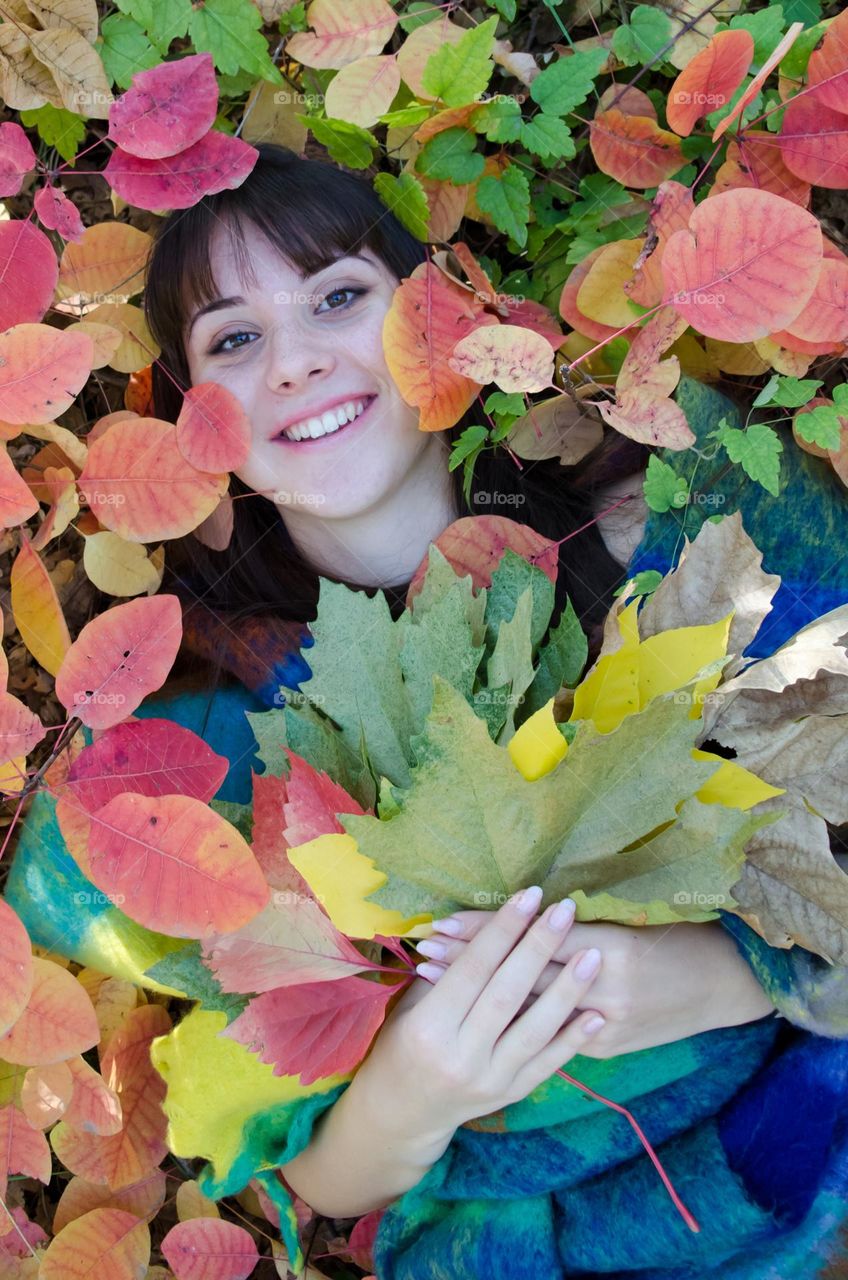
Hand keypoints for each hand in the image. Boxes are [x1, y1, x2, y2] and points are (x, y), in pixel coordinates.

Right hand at [361, 887, 604, 1139]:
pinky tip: (596, 1013)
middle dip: (538, 947)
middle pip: (507, 993)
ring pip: (534, 1029)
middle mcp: (460, 1056)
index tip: (528, 896)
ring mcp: (489, 1079)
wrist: (401, 1112)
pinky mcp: (510, 1095)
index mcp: (429, 1027)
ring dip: (567, 991)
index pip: (474, 969)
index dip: (502, 929)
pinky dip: (573, 1039)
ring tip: (592, 955)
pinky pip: (547, 1063)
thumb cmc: (400, 1044)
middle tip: (564, 910)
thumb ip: (444, 973)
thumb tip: (480, 925)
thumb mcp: (410, 1006)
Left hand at [415, 912, 776, 1058]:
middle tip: (424, 947)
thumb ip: (580, 924)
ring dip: (480, 993)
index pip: (534, 939)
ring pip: (529, 1008)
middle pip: (522, 975)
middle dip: (469, 963)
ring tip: (436, 977)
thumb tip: (523, 911)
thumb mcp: (631, 919)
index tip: (444, 919)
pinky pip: (550, 1034)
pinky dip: (511, 1020)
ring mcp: (604, 1025)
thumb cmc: (676, 936)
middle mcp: (603, 989)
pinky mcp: (604, 1047)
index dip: (487, 929)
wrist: (725, 984)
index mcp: (611, 948)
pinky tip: (476, 1013)